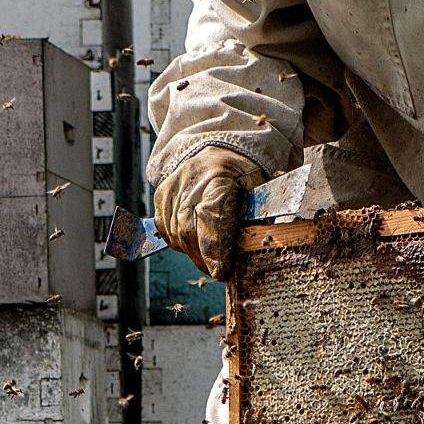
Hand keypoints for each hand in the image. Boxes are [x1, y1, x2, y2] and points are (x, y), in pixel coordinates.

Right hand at [154, 146, 262, 281]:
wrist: (221, 151)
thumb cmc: (245, 176)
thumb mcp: (260, 191)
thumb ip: (258, 217)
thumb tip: (258, 247)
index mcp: (222, 176)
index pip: (213, 215)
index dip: (216, 246)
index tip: (221, 271)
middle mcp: (193, 179)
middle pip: (189, 227)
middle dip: (203, 256)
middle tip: (217, 270)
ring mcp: (174, 185)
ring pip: (175, 231)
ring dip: (191, 251)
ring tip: (207, 259)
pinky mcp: (162, 192)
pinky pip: (165, 227)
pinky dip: (177, 241)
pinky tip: (192, 244)